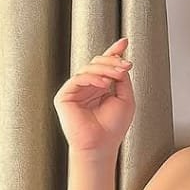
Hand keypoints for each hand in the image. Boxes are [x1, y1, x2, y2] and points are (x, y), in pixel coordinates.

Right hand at [53, 35, 134, 157]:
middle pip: (96, 64)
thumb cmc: (113, 128)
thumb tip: (119, 61)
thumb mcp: (125, 100)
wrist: (101, 146)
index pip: (104, 66)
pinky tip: (103, 84)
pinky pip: (77, 79)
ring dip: (105, 69)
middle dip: (112, 62)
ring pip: (88, 69)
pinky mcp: (64, 97)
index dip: (113, 52)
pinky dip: (91, 78)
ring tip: (118, 74)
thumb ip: (122, 80)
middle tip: (125, 65)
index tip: (124, 42)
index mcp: (99, 88)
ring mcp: (74, 91)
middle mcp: (86, 87)